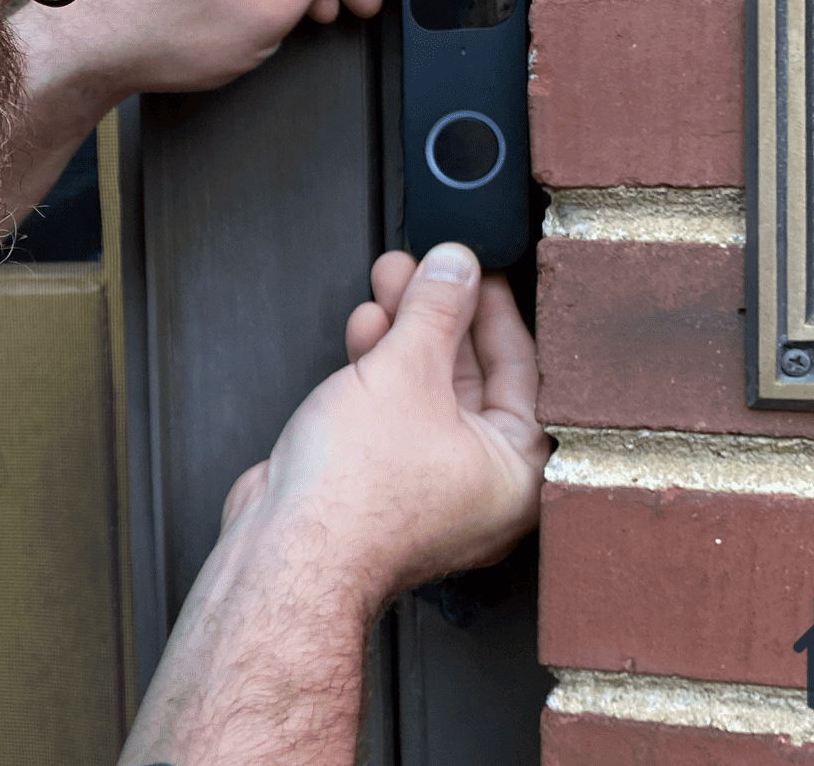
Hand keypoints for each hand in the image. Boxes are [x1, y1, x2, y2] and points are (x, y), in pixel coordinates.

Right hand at [224, 244, 549, 593]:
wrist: (289, 549)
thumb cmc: (358, 492)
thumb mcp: (406, 371)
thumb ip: (436, 309)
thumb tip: (457, 265)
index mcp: (517, 471)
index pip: (524, 370)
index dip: (495, 308)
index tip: (478, 268)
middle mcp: (481, 483)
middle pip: (471, 376)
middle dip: (440, 313)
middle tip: (426, 267)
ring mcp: (428, 484)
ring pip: (427, 389)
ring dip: (406, 331)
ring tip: (389, 280)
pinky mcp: (381, 481)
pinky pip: (393, 410)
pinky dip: (380, 367)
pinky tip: (365, 329)